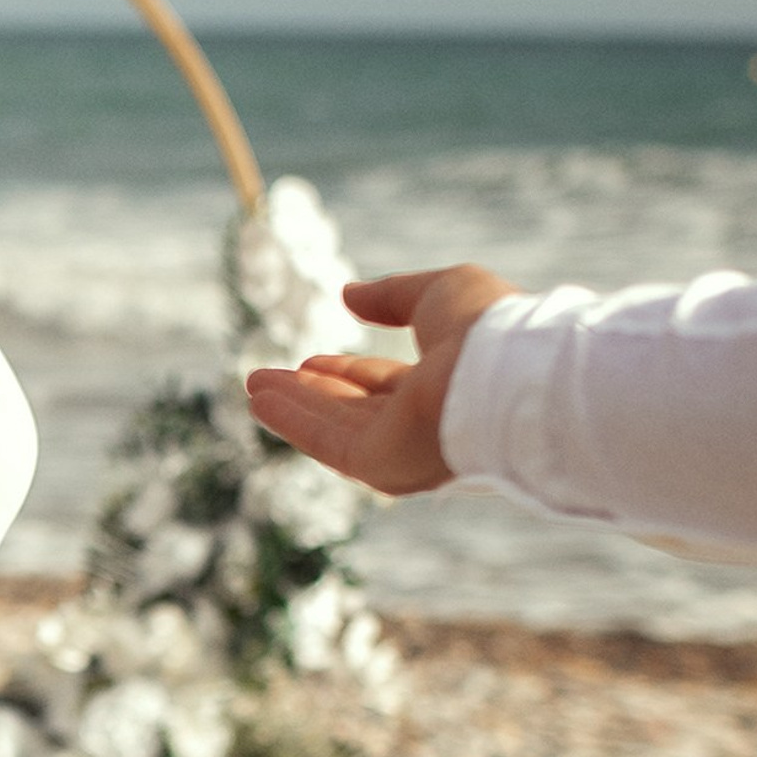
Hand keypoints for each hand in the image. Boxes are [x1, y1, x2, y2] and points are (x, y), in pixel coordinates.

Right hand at [242, 264, 518, 496]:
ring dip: (292, 406)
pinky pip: (326, 442)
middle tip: (267, 375)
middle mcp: (423, 425)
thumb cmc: (485, 326)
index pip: (386, 384)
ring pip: (334, 426)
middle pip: (354, 410)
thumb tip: (348, 294)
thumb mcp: (438, 291)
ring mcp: (401, 449)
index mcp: (445, 386)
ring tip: (252, 384)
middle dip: (311, 392)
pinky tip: (260, 401)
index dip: (346, 372)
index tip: (311, 360)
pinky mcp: (380, 465)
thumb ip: (392, 296)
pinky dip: (291, 421)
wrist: (504, 372)